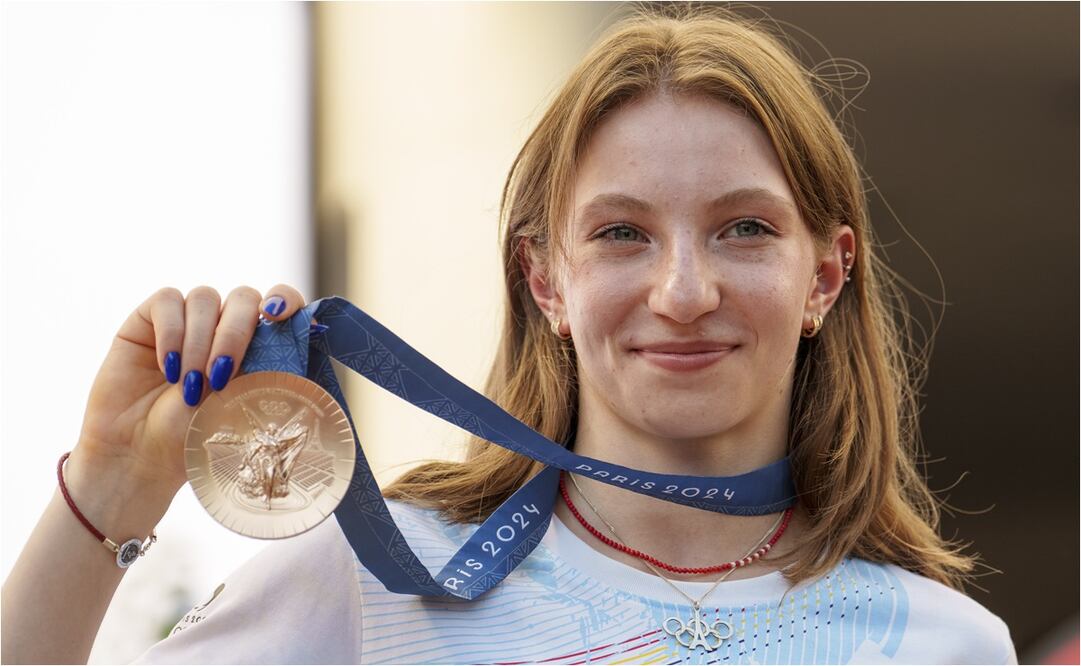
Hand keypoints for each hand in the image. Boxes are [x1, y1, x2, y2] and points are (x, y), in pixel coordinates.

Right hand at [70, 284, 308, 499]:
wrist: (142, 455)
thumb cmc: (196, 436)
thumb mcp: (241, 405)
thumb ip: (266, 370)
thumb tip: (300, 339)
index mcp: (256, 343)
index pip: (281, 301)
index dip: (285, 298)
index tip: (280, 315)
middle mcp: (224, 325)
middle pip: (243, 298)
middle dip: (235, 334)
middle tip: (221, 376)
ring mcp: (188, 319)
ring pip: (205, 298)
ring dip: (199, 342)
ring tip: (189, 386)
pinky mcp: (149, 319)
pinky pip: (167, 301)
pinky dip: (171, 333)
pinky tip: (168, 368)